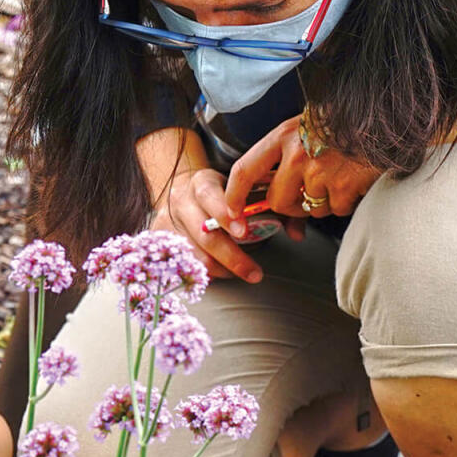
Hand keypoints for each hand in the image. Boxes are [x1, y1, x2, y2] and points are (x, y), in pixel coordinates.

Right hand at [151, 165, 267, 282]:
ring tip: (241, 274)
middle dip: (232, 258)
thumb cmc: (218, 192)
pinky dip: (203, 273)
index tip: (244, 233)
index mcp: (201, 182)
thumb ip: (269, 206)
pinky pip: (182, 264)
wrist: (180, 188)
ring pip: (194, 256)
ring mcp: (166, 222)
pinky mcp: (159, 241)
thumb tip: (298, 235)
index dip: (226, 216)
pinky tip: (219, 274)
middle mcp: (180, 201)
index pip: (210, 197)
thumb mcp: (238, 187)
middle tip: (254, 273)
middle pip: (204, 235)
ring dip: (221, 270)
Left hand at [224, 115, 382, 219]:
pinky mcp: (343, 184)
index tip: (232, 214)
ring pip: (309, 208)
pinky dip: (344, 201)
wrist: (380, 111)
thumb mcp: (304, 131)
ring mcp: (320, 170)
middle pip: (278, 201)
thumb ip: (286, 165)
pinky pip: (336, 209)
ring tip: (335, 177)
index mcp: (281, 136)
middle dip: (290, 207)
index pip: (245, 170)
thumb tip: (286, 221)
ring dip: (321, 202)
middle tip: (305, 195)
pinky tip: (352, 179)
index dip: (234, 197)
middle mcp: (296, 154)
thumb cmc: (340, 122)